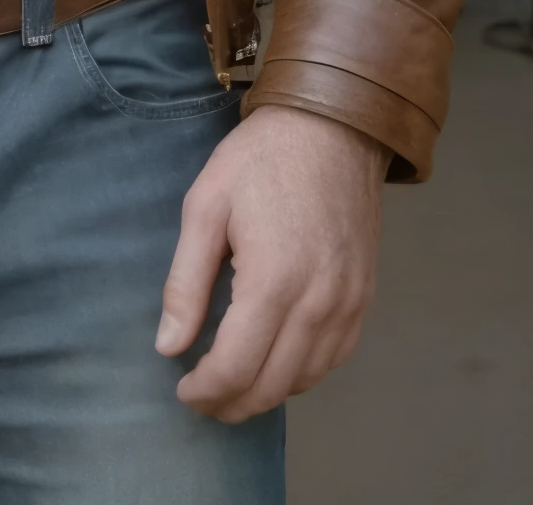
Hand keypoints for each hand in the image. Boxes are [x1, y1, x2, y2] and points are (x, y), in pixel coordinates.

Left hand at [155, 104, 386, 422]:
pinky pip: (334, 358)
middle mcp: (318, 303)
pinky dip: (302, 373)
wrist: (332, 128)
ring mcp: (348, 304)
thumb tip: (168, 347)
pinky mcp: (364, 297)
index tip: (182, 391)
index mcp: (273, 282)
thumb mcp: (205, 207)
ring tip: (232, 386)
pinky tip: (276, 363)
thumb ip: (185, 283)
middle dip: (232, 404)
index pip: (236, 368)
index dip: (205, 391)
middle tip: (202, 399)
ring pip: (305, 379)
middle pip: (272, 386)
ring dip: (266, 394)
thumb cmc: (260, 159)